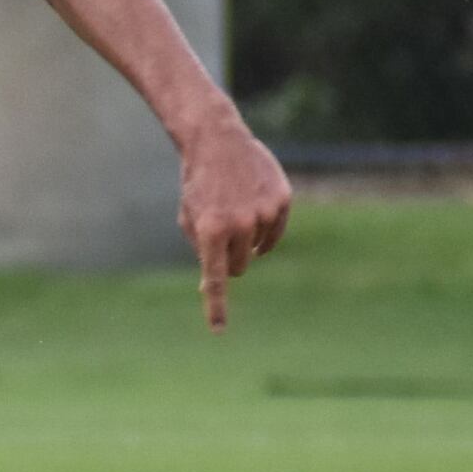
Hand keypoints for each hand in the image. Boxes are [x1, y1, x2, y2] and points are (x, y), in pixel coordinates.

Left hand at [179, 120, 291, 327]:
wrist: (217, 141)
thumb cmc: (199, 185)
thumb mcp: (190, 218)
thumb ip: (202, 251)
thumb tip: (212, 283)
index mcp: (210, 230)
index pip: (215, 277)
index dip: (217, 306)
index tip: (218, 330)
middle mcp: (239, 224)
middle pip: (239, 267)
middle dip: (229, 258)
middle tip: (221, 233)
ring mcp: (264, 212)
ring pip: (258, 250)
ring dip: (247, 239)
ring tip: (234, 208)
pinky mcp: (282, 200)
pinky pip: (275, 234)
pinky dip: (265, 230)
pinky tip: (253, 208)